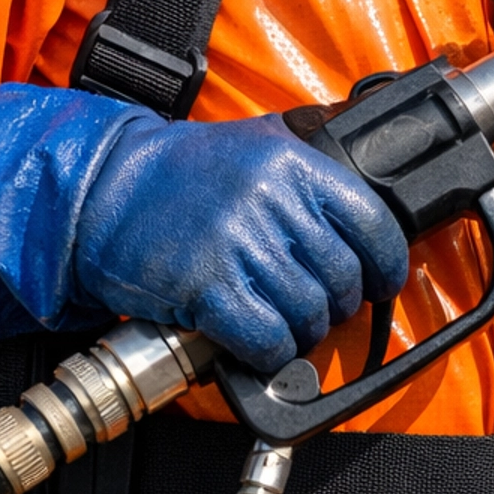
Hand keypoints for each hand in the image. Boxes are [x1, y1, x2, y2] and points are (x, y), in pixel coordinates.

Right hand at [74, 110, 409, 373]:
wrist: (107, 189)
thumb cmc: (183, 171)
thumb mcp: (257, 141)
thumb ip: (310, 163)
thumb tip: (363, 205)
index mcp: (293, 163)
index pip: (372, 224)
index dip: (386, 265)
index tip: (380, 282)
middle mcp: (271, 201)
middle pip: (341, 278)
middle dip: (337, 305)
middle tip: (318, 306)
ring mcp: (238, 246)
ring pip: (308, 314)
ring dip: (303, 332)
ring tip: (284, 323)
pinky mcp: (206, 287)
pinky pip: (267, 340)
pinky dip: (272, 352)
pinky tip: (260, 342)